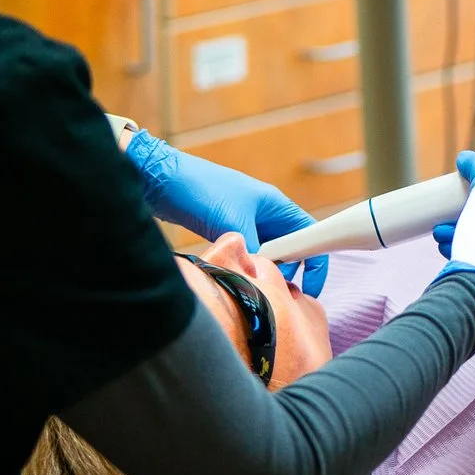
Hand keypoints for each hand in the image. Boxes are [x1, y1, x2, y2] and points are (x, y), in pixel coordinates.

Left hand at [125, 131, 328, 294]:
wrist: (159, 178)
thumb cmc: (199, 190)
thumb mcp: (231, 223)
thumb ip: (252, 252)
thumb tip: (261, 281)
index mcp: (275, 204)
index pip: (309, 235)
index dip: (315, 264)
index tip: (310, 292)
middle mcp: (264, 212)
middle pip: (290, 248)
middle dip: (288, 273)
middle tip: (278, 296)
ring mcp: (245, 221)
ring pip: (266, 254)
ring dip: (264, 272)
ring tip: (256, 291)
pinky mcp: (225, 229)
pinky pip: (246, 254)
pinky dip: (245, 269)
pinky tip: (237, 281)